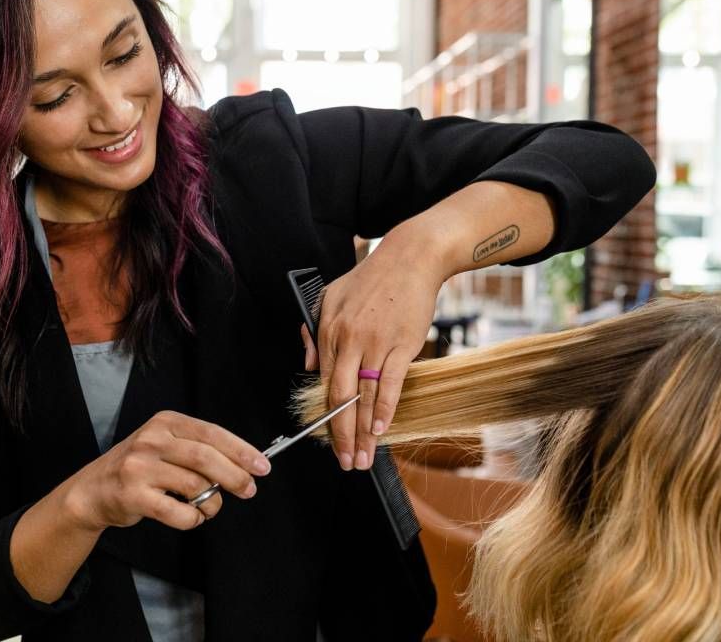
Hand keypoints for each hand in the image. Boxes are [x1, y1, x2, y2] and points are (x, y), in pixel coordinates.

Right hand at [67, 410, 270, 531]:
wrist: (94, 489)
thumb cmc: (139, 467)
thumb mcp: (165, 445)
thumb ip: (198, 449)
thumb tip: (244, 464)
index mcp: (165, 422)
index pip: (212, 433)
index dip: (241, 450)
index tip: (262, 466)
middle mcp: (152, 440)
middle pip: (206, 458)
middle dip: (235, 477)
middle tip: (249, 490)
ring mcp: (140, 467)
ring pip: (195, 486)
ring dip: (211, 503)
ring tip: (209, 507)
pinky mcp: (134, 495)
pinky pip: (178, 512)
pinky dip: (193, 518)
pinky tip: (191, 516)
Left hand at [306, 242, 443, 470]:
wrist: (410, 259)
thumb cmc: (372, 278)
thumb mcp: (330, 296)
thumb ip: (316, 332)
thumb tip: (310, 366)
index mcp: (329, 330)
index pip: (324, 383)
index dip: (326, 416)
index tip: (327, 440)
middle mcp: (349, 340)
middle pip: (341, 397)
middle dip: (341, 434)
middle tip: (344, 461)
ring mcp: (376, 343)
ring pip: (366, 396)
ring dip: (364, 431)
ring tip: (364, 456)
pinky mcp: (402, 345)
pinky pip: (391, 384)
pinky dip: (386, 410)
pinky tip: (382, 430)